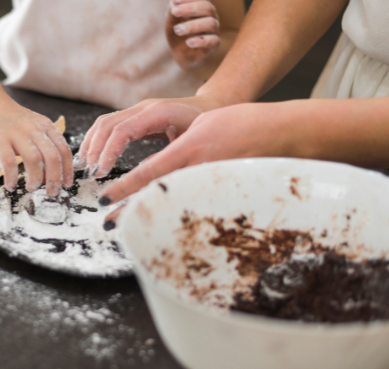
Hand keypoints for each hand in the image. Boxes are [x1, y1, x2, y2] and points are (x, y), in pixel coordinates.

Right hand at [0, 99, 72, 195]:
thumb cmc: (10, 119)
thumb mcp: (34, 125)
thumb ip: (44, 142)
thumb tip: (53, 169)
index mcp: (46, 126)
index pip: (64, 150)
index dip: (67, 170)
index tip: (67, 184)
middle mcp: (34, 129)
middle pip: (52, 157)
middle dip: (54, 179)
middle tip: (51, 192)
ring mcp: (17, 134)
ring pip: (34, 160)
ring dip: (35, 179)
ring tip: (32, 188)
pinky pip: (8, 162)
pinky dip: (12, 177)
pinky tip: (11, 185)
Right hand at [76, 95, 222, 178]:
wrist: (213, 106)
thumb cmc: (207, 128)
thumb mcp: (192, 145)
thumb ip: (169, 158)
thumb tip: (146, 178)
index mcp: (158, 112)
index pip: (122, 131)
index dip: (107, 152)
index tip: (101, 173)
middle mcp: (144, 107)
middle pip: (107, 124)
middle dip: (94, 150)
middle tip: (89, 174)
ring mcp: (138, 109)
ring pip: (104, 123)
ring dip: (91, 145)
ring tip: (86, 167)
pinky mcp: (134, 115)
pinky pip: (108, 124)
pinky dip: (96, 140)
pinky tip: (92, 157)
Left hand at [99, 102, 296, 223]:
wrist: (282, 132)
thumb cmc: (241, 123)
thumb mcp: (201, 128)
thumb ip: (175, 147)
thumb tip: (153, 166)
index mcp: (189, 148)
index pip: (149, 171)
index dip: (125, 187)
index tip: (106, 198)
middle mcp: (198, 169)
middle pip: (157, 194)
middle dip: (131, 209)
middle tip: (109, 222)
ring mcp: (211, 183)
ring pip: (172, 204)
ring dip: (149, 214)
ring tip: (128, 227)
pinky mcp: (222, 193)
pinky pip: (192, 205)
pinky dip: (174, 214)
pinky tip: (162, 222)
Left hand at [165, 0, 221, 69]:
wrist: (181, 55)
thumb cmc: (177, 33)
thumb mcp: (171, 22)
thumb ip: (172, 11)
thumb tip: (174, 1)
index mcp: (201, 8)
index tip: (175, 1)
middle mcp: (210, 17)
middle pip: (208, 8)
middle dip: (190, 9)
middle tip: (175, 12)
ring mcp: (214, 31)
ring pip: (211, 23)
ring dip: (193, 26)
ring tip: (178, 30)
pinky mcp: (214, 45)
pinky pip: (213, 41)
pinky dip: (200, 41)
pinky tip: (188, 43)